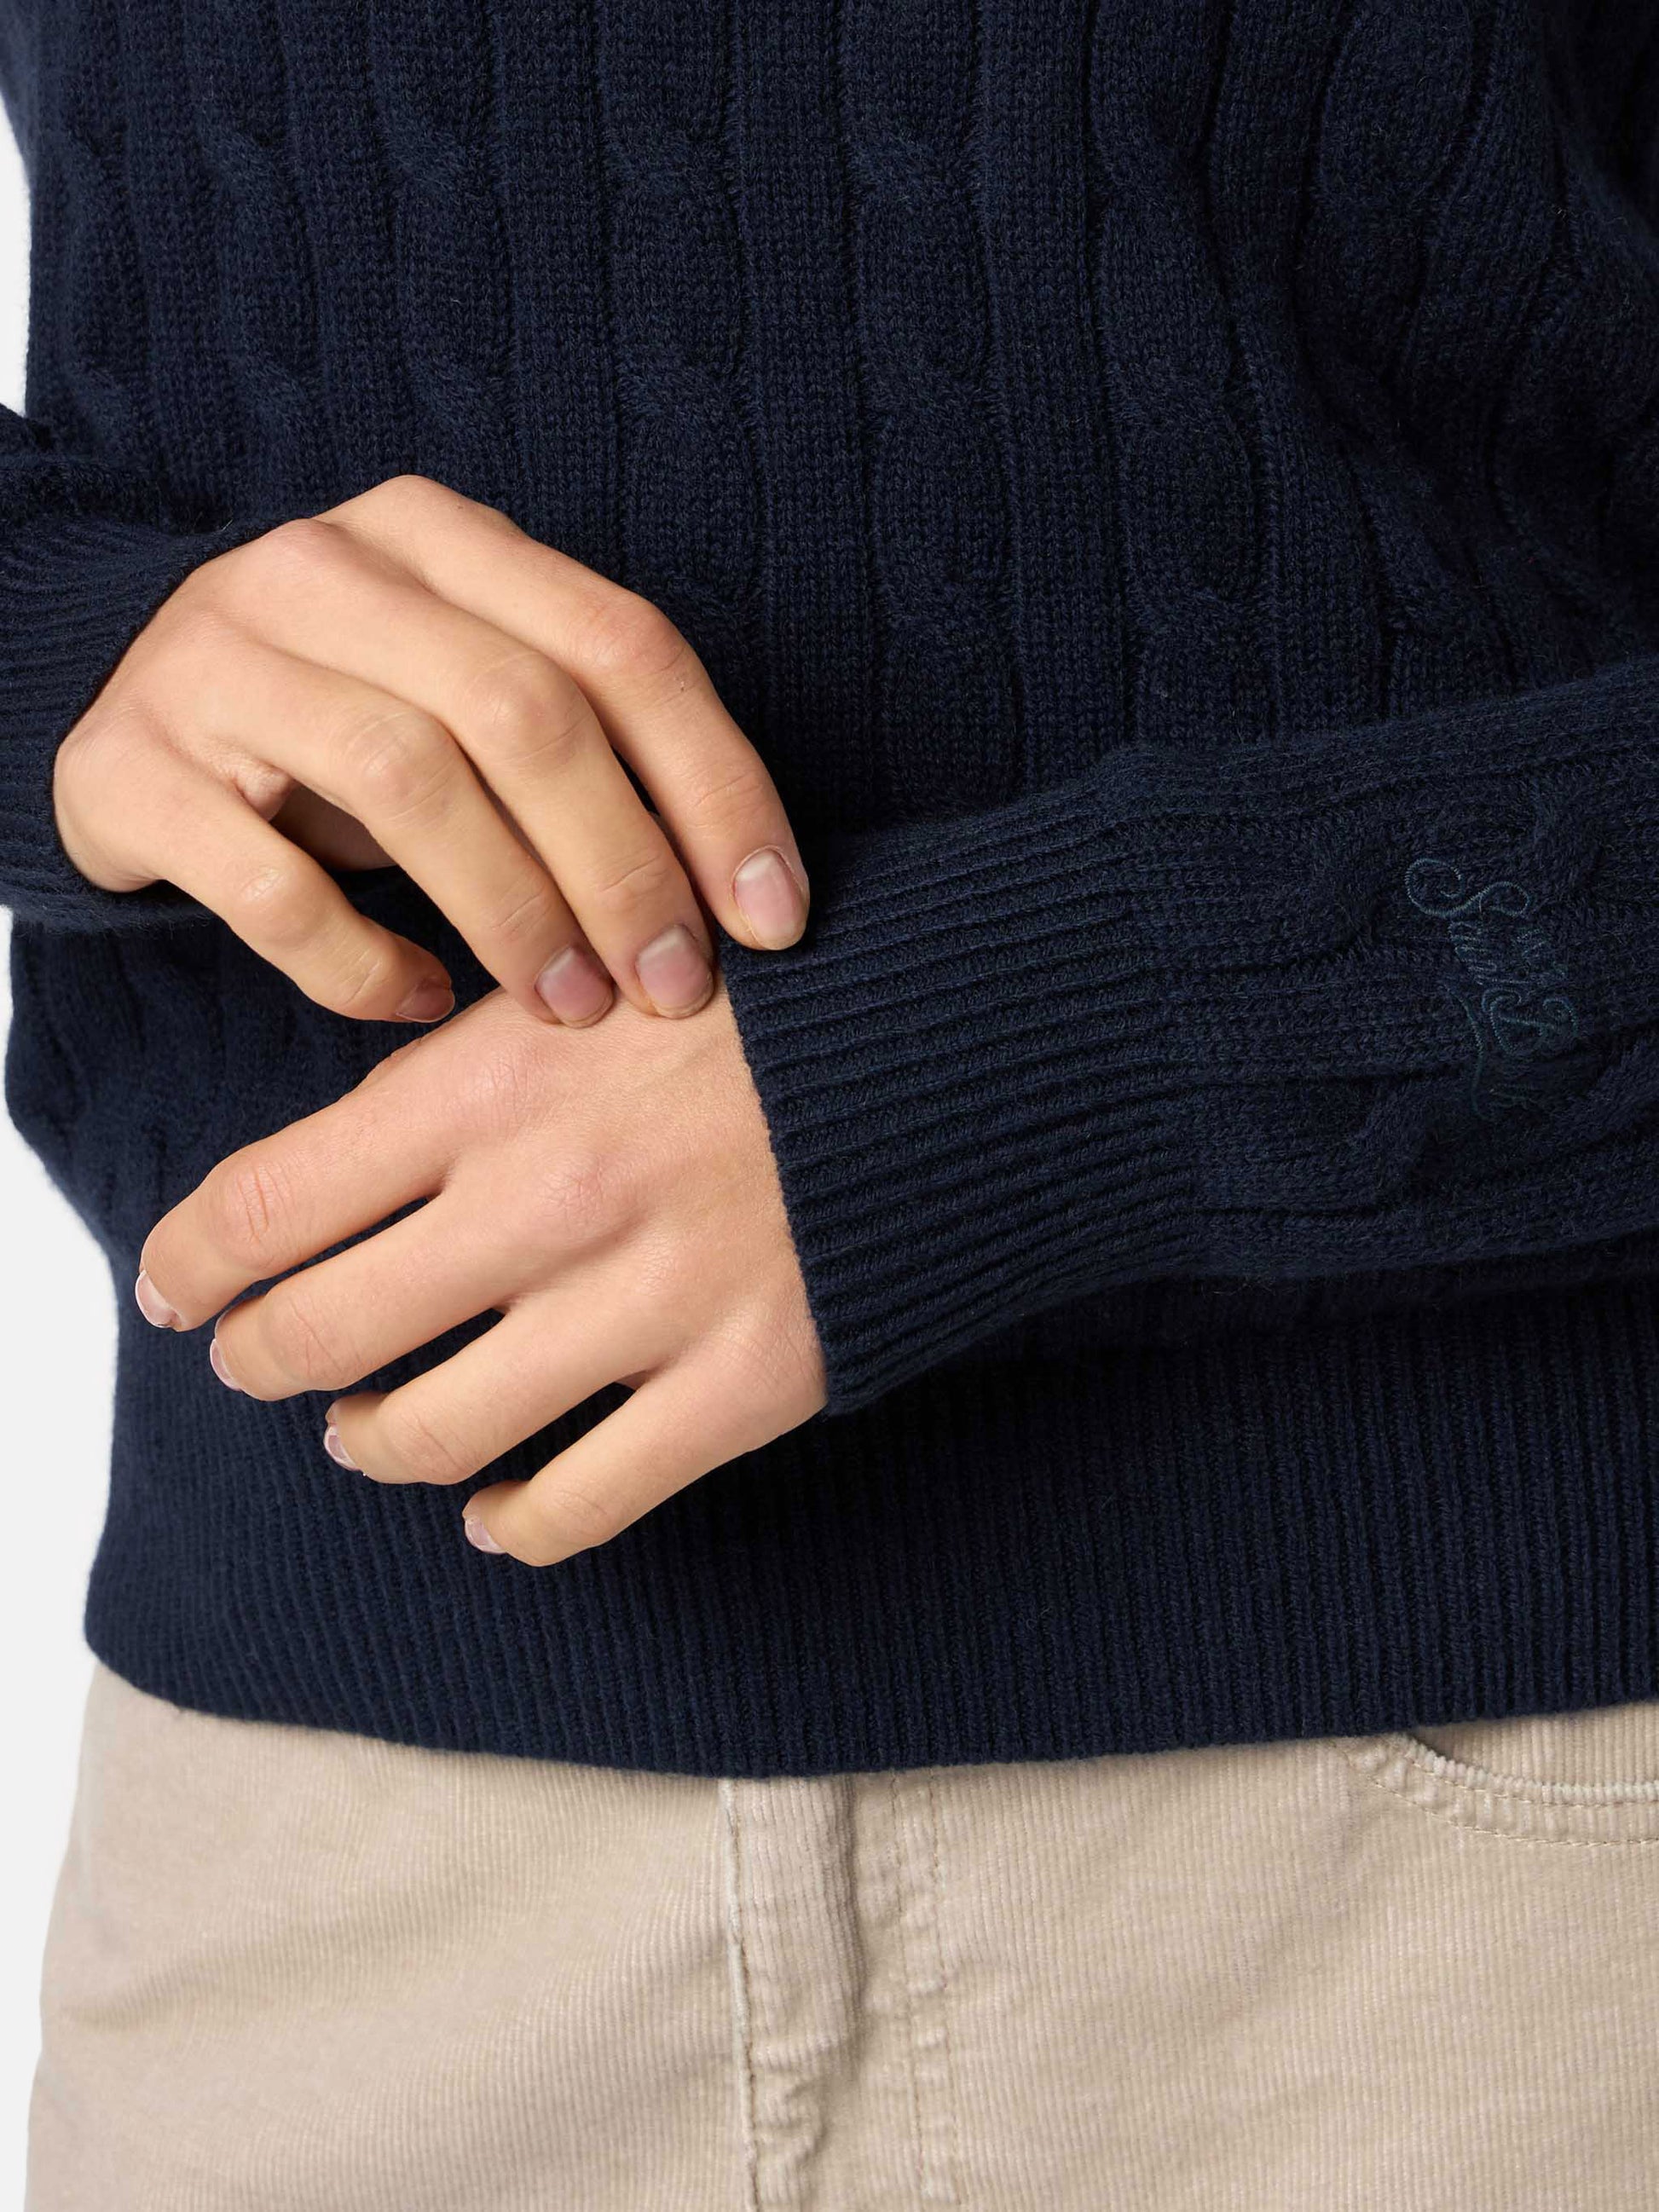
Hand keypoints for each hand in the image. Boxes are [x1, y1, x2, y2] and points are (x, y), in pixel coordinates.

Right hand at [54, 473, 809, 1027]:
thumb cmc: (349, 719)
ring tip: (568, 1007)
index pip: (620, 643)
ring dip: (514, 916)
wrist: (131, 716)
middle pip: (523, 711)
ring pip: (407, 781)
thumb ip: (588, 739)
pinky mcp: (128, 769)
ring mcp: (212, 661)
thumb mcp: (467, 689)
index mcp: (437, 535)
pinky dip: (363, 962)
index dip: (716, 786)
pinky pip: (272, 886)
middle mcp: (322, 570)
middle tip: (672, 987)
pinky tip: (421, 1000)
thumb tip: (745, 893)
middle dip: (624, 867)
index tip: (774, 914)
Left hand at [133, 982, 827, 1563]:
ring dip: (373, 1442)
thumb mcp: (587, 983)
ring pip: (431, 1434)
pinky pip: (577, 1503)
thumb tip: (336, 1180)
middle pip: (320, 1333)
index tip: (171, 1287)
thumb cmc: (759, 1003)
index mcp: (495, 1081)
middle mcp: (550, 1199)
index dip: (187, 1260)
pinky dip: (513, 1523)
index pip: (268, 1202)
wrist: (966, 1044)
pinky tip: (496, 1511)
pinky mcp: (738, 1385)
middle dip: (260, 1359)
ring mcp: (646, 1303)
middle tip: (254, 1359)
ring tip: (368, 1431)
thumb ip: (459, 1075)